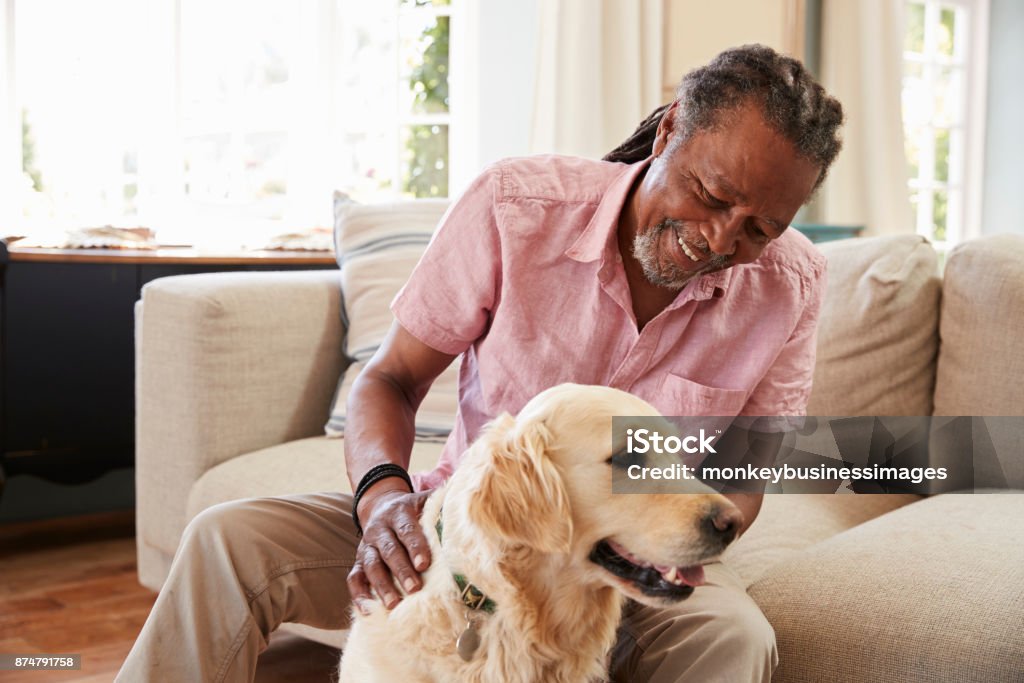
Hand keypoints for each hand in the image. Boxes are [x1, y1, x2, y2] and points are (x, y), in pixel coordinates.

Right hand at [347, 485, 431, 613]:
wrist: (380, 505)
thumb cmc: (412, 509)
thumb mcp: (423, 500)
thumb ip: (440, 504)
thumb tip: (468, 509)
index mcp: (399, 513)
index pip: (407, 530)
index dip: (415, 547)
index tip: (424, 564)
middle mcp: (380, 529)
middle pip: (389, 550)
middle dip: (401, 570)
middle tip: (414, 588)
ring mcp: (367, 546)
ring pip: (371, 565)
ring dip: (381, 585)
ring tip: (393, 605)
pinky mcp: (357, 561)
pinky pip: (354, 578)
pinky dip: (359, 594)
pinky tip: (367, 610)